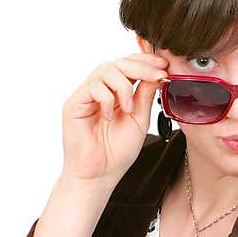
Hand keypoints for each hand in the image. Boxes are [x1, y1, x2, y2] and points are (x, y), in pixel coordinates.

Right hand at [61, 52, 169, 184]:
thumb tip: (156, 72)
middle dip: (140, 67)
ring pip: (106, 69)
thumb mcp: (139, 119)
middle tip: (157, 75)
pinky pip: (92, 87)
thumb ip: (145, 95)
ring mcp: (86, 95)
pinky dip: (107, 99)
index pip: (129, 66)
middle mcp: (100, 90)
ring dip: (123, 86)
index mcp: (117, 92)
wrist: (99, 174)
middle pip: (118, 63)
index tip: (164, 66)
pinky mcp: (74, 103)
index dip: (145, 61)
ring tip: (129, 108)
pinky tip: (110, 116)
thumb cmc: (117, 152)